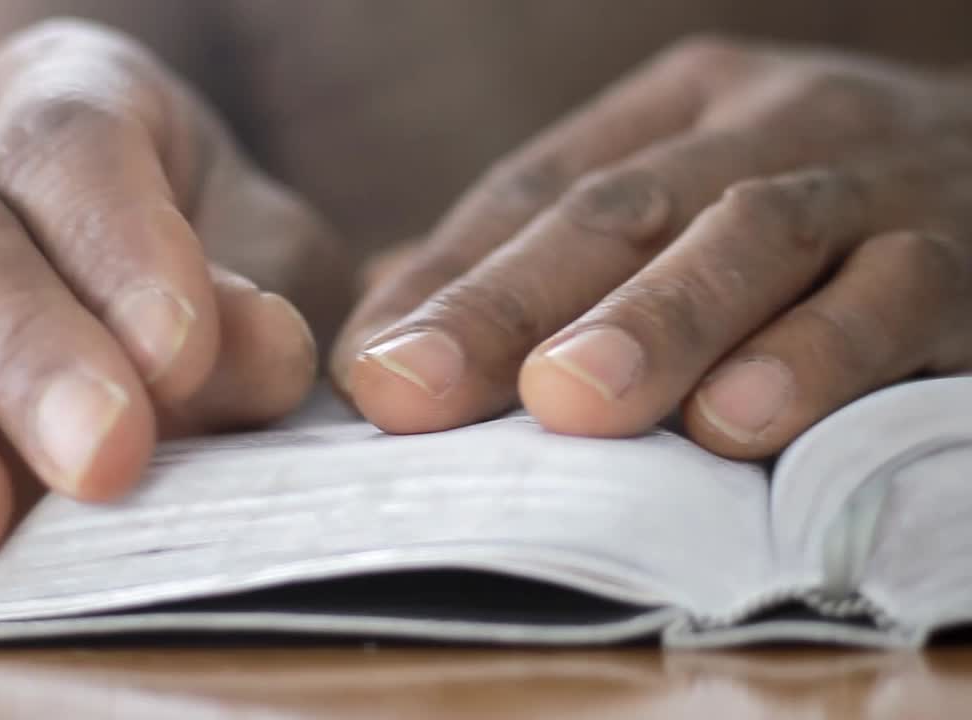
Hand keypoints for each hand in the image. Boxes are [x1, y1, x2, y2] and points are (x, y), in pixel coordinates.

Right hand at [0, 20, 346, 585]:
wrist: (118, 329)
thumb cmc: (199, 286)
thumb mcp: (264, 283)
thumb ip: (256, 320)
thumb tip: (250, 354)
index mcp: (65, 98)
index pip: (70, 143)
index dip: (119, 244)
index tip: (176, 353)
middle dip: (14, 349)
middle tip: (99, 457)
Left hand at [334, 36, 971, 457]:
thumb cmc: (820, 214)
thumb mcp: (688, 198)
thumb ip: (547, 259)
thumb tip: (377, 334)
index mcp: (681, 108)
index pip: (536, 187)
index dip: (447, 281)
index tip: (369, 371)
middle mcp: (769, 123)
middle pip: (621, 209)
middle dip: (511, 303)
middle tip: (417, 388)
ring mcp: (873, 179)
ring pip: (754, 239)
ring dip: (658, 324)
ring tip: (570, 404)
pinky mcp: (970, 256)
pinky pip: (895, 300)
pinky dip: (818, 359)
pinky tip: (743, 422)